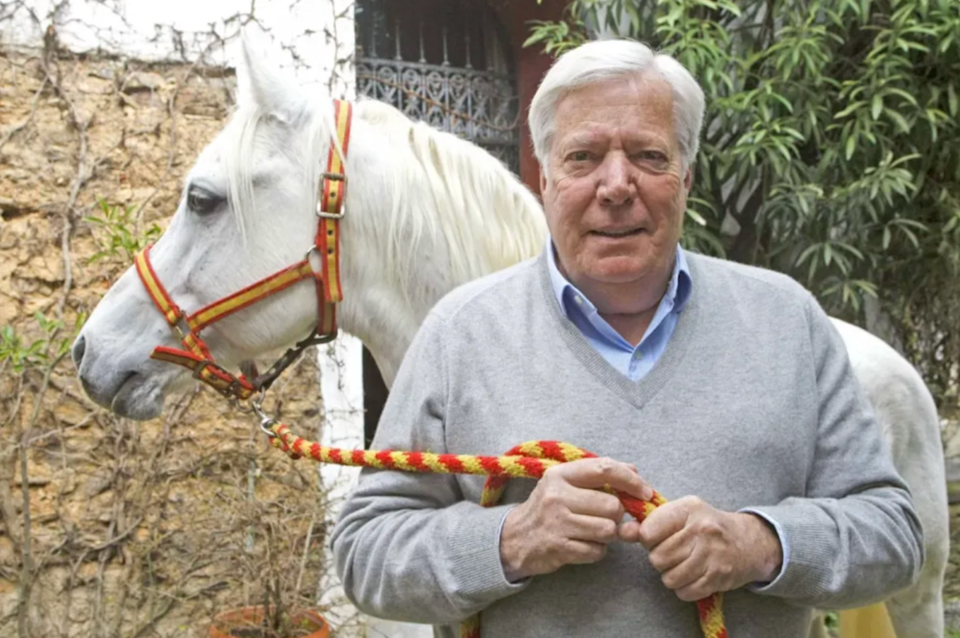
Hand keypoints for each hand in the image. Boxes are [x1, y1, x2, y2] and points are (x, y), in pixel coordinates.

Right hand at [499, 457, 652, 581]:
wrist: (514, 538)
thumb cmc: (548, 509)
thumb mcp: (566, 484)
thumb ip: (599, 477)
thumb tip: (635, 472)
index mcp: (560, 475)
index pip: (605, 469)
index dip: (631, 481)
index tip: (645, 492)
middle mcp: (557, 495)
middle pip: (612, 506)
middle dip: (615, 516)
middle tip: (601, 518)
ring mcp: (557, 522)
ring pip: (608, 530)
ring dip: (608, 535)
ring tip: (591, 531)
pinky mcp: (559, 547)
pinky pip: (598, 551)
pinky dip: (597, 551)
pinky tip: (582, 545)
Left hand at [619, 496, 782, 600]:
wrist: (748, 542)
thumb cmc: (706, 526)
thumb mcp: (680, 514)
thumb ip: (648, 522)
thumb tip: (622, 532)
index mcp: (688, 508)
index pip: (649, 531)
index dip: (647, 538)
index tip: (656, 538)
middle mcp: (701, 530)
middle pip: (658, 557)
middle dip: (659, 558)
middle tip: (672, 552)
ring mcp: (712, 555)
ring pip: (669, 577)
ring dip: (670, 575)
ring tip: (681, 564)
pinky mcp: (718, 577)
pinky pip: (684, 592)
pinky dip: (683, 588)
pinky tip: (692, 575)